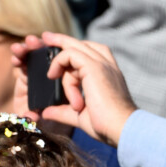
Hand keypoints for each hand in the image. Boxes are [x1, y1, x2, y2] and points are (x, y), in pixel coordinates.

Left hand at [11, 32, 136, 146]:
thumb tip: (46, 112)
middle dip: (62, 40)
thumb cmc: (106, 126)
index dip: (74, 51)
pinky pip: (70, 55)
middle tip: (45, 38)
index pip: (92, 53)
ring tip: (49, 72)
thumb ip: (63, 111)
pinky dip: (58, 63)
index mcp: (109, 76)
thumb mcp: (80, 116)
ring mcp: (102, 64)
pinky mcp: (94, 67)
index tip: (58, 51)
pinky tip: (53, 76)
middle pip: (83, 44)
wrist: (120, 128)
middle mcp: (107, 67)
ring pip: (74, 48)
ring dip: (58, 60)